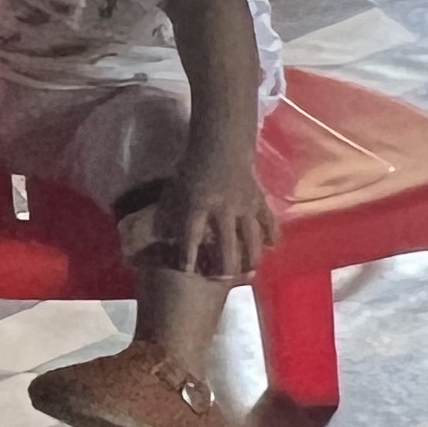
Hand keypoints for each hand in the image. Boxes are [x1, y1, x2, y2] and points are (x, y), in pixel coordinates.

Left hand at [148, 154, 278, 282]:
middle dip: (225, 264)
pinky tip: (272, 248)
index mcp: (198, 204)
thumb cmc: (192, 169)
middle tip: (223, 280)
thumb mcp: (175, 191)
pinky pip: (268, 221)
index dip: (189, 253)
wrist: (220, 146)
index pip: (191, 234)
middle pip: (226, 243)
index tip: (187, 270)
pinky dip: (271, 235)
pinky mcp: (259, 200)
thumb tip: (156, 236)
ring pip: (251, 237)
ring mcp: (244, 205)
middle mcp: (223, 208)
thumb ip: (169, 214)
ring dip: (250, 257)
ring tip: (249, 273)